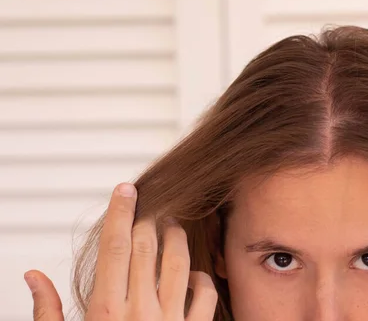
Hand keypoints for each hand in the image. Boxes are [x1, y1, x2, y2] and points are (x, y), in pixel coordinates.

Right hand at [24, 182, 217, 320]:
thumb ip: (48, 312)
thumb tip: (33, 275)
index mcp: (105, 312)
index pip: (114, 247)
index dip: (121, 213)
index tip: (126, 189)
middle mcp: (139, 312)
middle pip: (146, 248)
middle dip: (149, 219)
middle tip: (150, 205)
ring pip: (179, 264)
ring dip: (177, 239)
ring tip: (172, 226)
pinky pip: (204, 295)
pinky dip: (202, 277)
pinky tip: (193, 272)